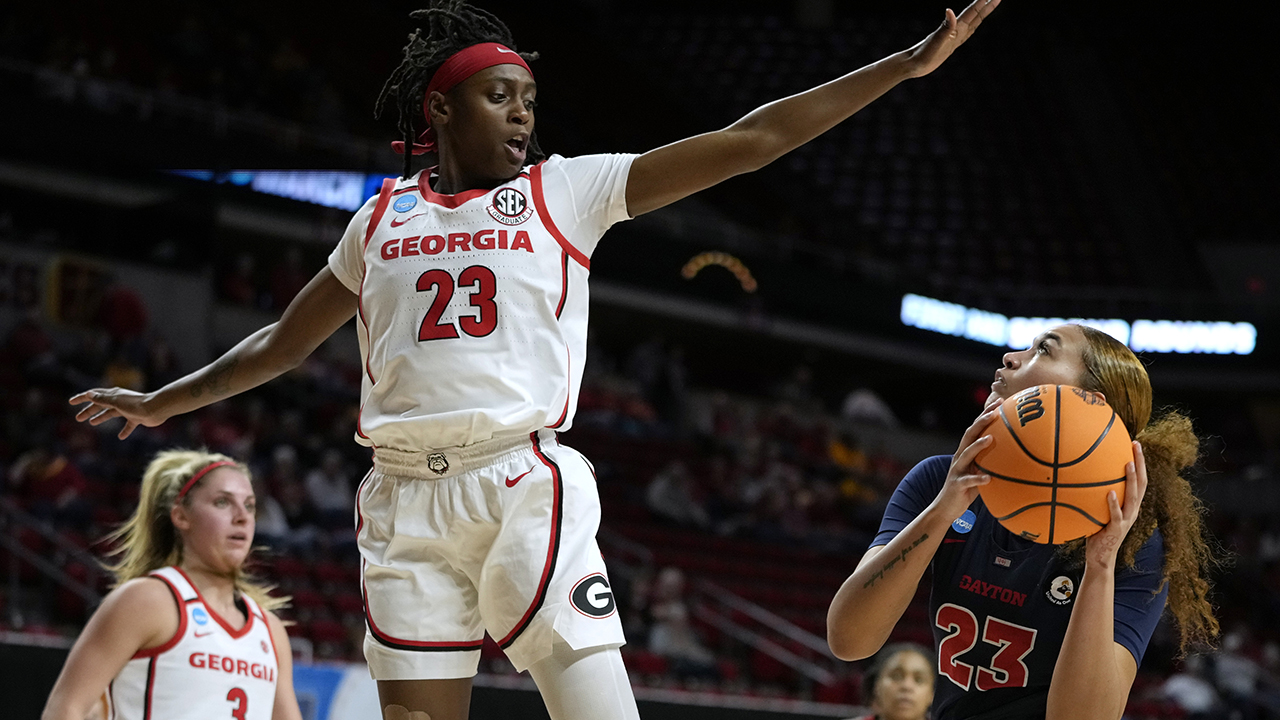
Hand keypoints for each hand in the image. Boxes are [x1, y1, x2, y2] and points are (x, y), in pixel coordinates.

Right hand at [68, 388, 165, 439]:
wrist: (156, 409)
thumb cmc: (136, 404)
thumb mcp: (116, 401)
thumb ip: (103, 399)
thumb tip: (89, 394)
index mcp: (113, 395)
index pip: (94, 395)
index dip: (82, 398)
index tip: (71, 402)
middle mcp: (120, 401)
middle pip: (101, 405)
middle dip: (89, 411)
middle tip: (78, 418)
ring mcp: (128, 409)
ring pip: (112, 414)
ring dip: (101, 417)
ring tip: (92, 423)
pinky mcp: (136, 418)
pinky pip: (128, 425)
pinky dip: (124, 430)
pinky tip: (121, 437)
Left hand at [903, 0, 1000, 78]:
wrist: (912, 64)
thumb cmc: (923, 55)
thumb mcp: (935, 42)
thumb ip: (945, 27)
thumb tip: (950, 10)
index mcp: (954, 29)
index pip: (971, 14)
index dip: (982, 4)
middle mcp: (955, 32)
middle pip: (974, 16)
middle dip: (986, 6)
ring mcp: (953, 38)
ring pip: (971, 24)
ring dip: (980, 15)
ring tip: (988, 6)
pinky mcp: (950, 46)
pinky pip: (965, 35)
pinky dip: (972, 28)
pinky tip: (972, 26)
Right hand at [930, 408, 997, 521]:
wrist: (946, 506)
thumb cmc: (967, 488)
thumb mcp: (979, 471)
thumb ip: (990, 462)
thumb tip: (1016, 456)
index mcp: (966, 452)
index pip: (976, 428)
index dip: (985, 414)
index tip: (999, 402)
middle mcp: (960, 457)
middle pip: (969, 434)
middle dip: (981, 421)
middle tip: (995, 411)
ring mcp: (957, 469)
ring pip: (967, 453)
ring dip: (978, 445)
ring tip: (991, 438)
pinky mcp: (957, 484)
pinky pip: (968, 480)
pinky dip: (978, 478)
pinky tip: (988, 478)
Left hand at [1085, 441, 1147, 568]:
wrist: (1099, 558)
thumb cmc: (1095, 531)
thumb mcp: (1095, 510)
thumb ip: (1092, 495)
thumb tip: (1075, 474)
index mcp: (1129, 504)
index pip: (1138, 479)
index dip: (1139, 462)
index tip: (1134, 443)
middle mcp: (1131, 510)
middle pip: (1141, 483)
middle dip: (1140, 463)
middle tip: (1136, 445)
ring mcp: (1126, 520)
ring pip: (1133, 497)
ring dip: (1131, 480)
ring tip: (1128, 464)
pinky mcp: (1116, 530)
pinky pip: (1116, 515)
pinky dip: (1113, 504)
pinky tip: (1109, 493)